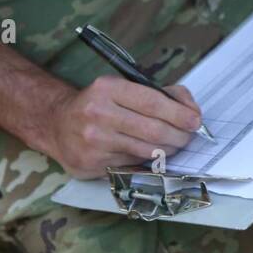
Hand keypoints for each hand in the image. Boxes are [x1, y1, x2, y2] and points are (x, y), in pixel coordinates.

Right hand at [45, 76, 202, 177]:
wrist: (57, 124)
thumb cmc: (98, 105)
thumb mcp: (122, 88)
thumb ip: (158, 93)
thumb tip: (190, 109)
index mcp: (107, 89)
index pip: (152, 102)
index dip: (179, 113)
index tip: (195, 121)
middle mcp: (98, 114)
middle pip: (153, 130)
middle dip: (179, 136)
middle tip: (188, 137)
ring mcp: (94, 141)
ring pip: (146, 151)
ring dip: (167, 150)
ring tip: (171, 145)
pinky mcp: (93, 163)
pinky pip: (133, 165)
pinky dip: (146, 160)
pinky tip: (147, 154)